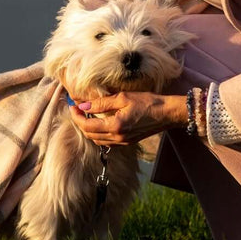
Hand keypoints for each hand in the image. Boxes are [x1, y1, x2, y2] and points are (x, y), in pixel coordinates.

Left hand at [69, 92, 186, 145]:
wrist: (167, 113)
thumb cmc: (148, 102)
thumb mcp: (123, 98)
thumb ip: (102, 103)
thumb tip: (83, 105)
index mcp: (116, 126)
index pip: (87, 126)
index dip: (76, 116)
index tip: (73, 106)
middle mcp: (118, 138)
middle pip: (90, 135)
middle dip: (80, 122)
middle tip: (77, 109)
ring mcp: (123, 142)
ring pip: (97, 140)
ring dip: (88, 129)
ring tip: (86, 115)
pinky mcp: (128, 142)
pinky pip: (107, 141)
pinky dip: (99, 133)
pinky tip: (99, 122)